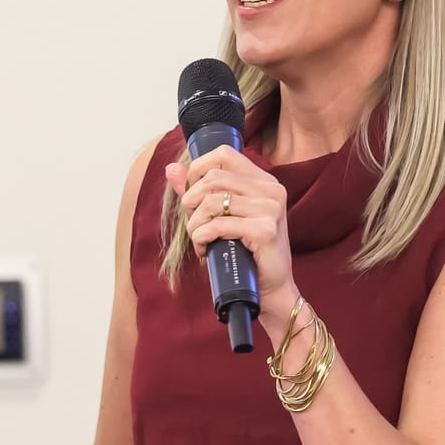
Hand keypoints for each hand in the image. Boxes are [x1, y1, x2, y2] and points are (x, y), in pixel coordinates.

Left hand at [165, 145, 296, 306]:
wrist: (273, 290)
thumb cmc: (248, 253)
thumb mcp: (225, 217)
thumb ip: (200, 191)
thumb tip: (171, 169)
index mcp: (264, 181)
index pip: (224, 154)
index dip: (198, 169)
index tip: (192, 193)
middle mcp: (271, 190)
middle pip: (213, 178)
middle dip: (191, 201)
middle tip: (193, 223)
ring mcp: (270, 209)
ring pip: (212, 202)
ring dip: (195, 224)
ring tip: (198, 239)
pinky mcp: (265, 230)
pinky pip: (218, 225)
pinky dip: (202, 238)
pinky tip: (205, 250)